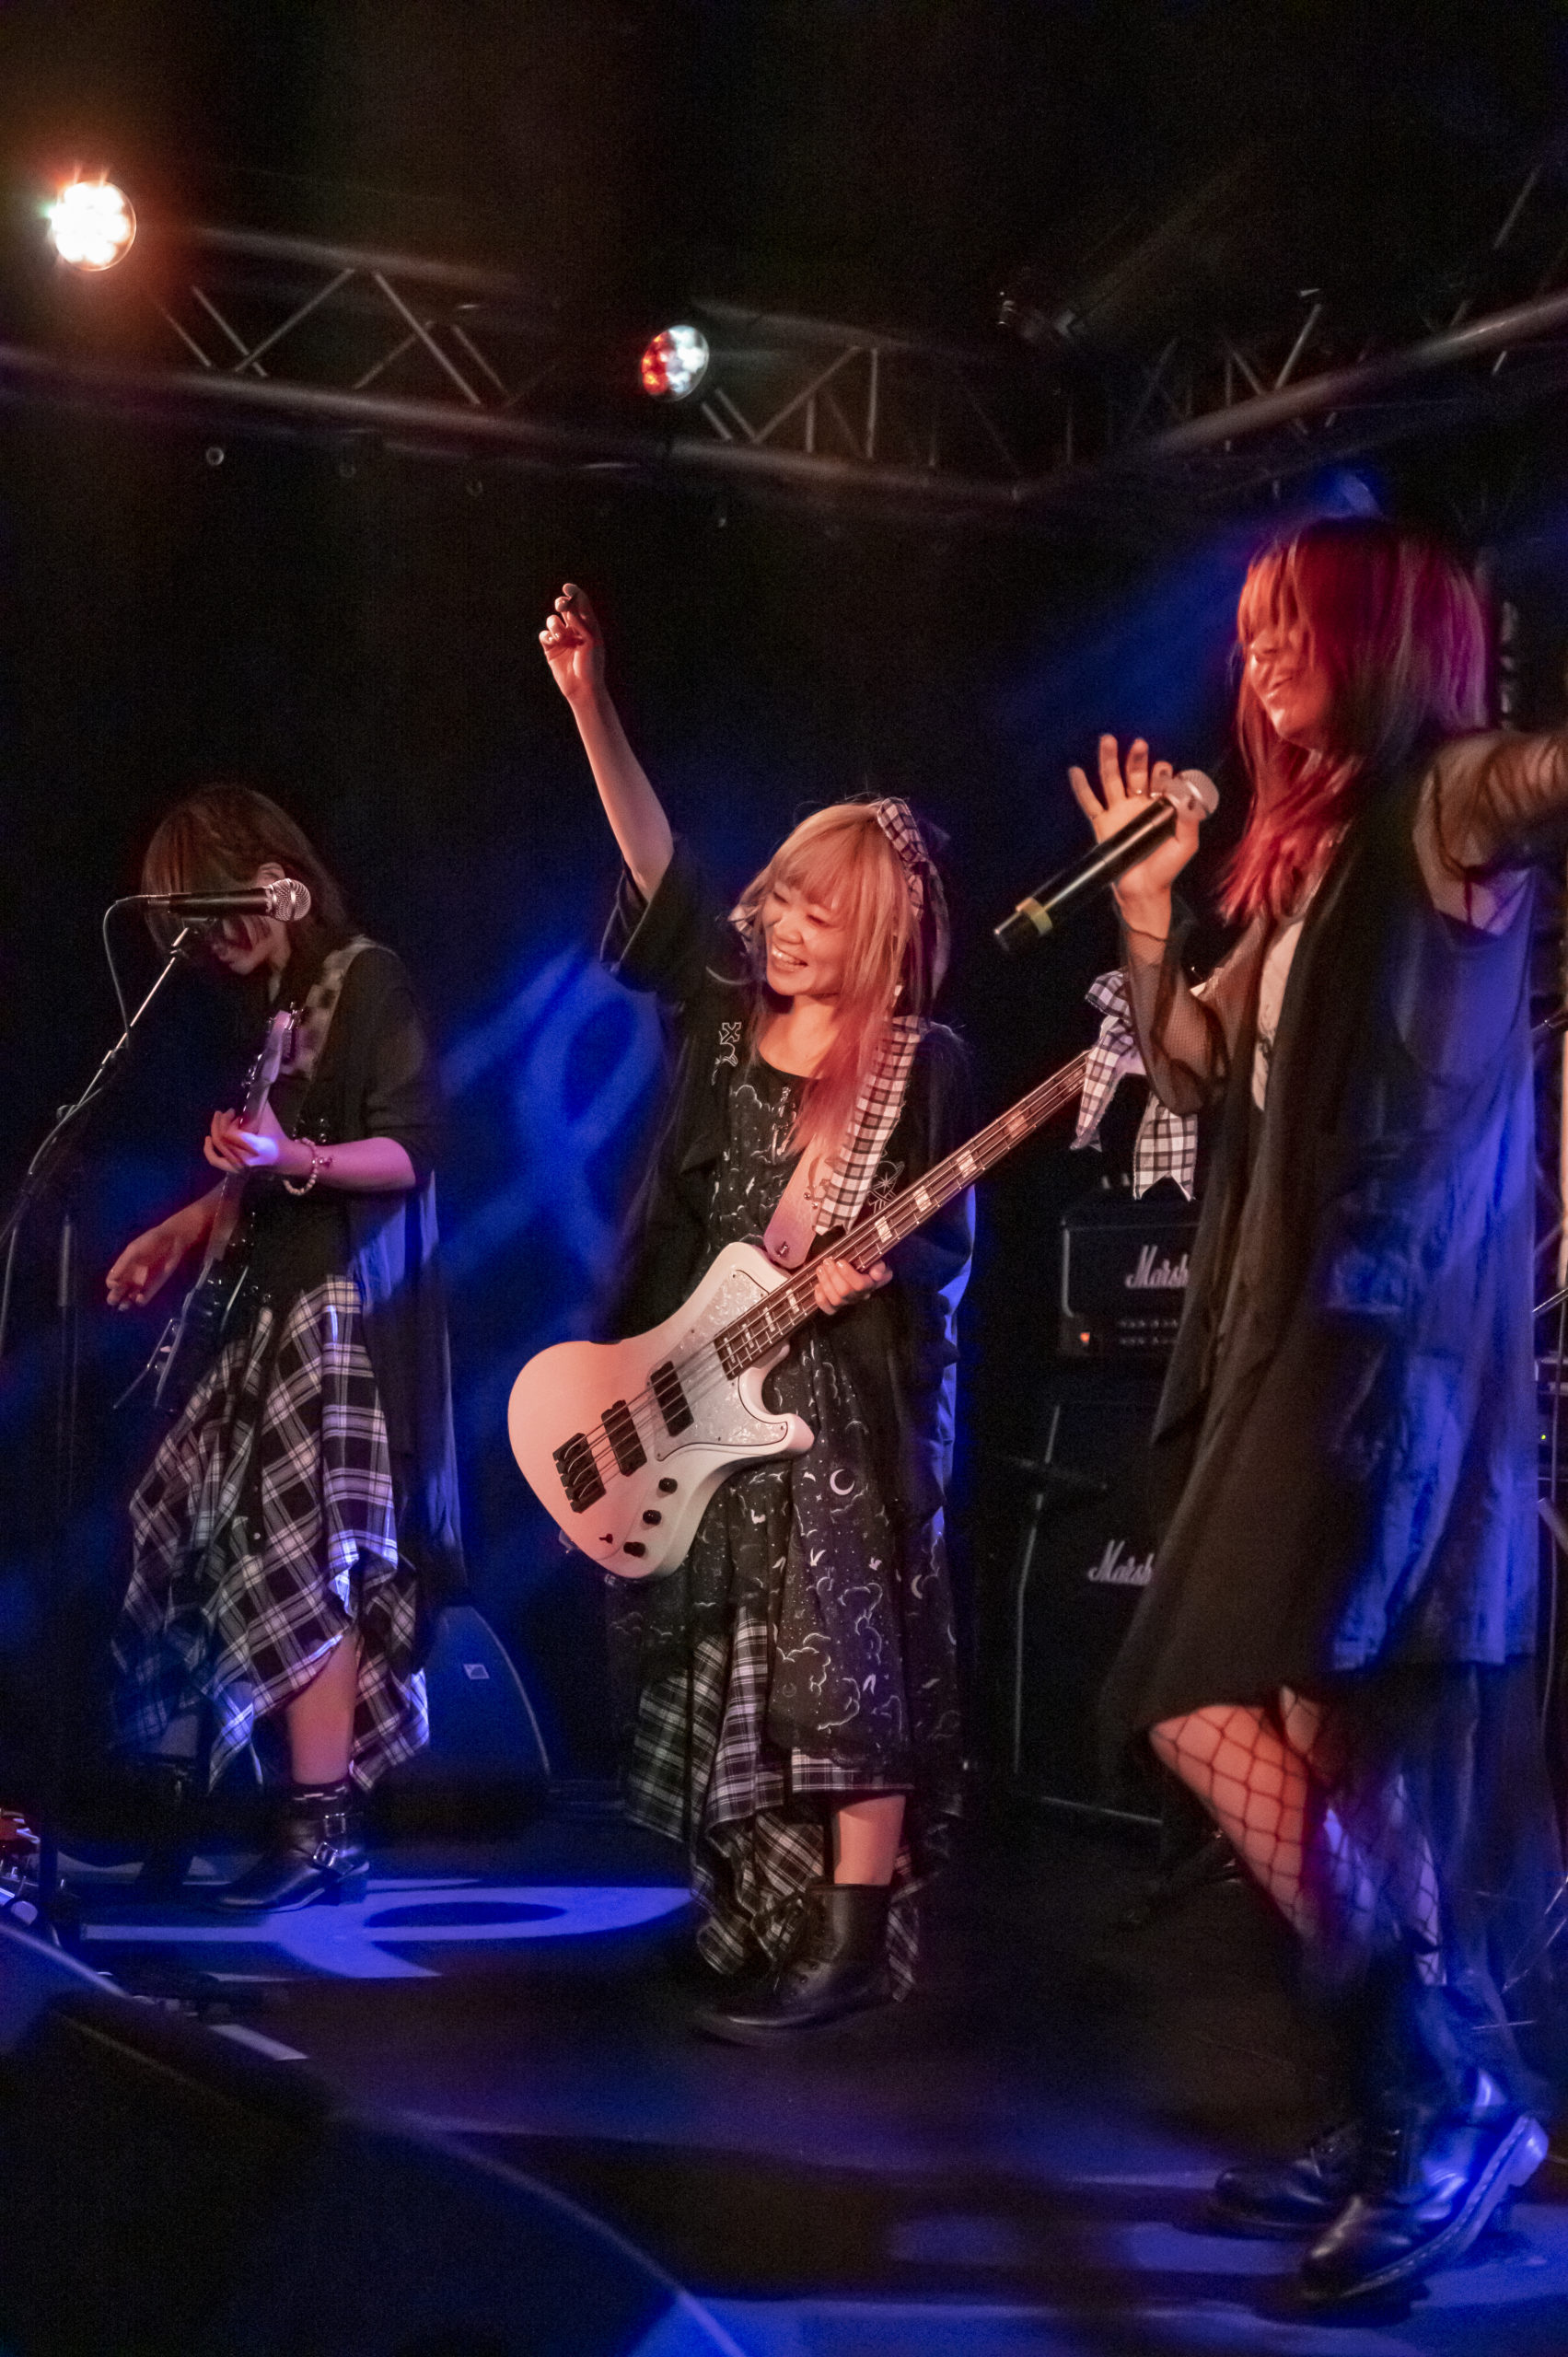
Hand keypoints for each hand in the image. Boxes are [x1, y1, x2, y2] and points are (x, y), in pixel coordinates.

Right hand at [107, 1216, 196, 1308]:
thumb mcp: (133, 1251)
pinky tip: (139, 1298)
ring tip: (126, 1304)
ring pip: (129, 1298)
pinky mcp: (154, 1287)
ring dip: (125, 1303)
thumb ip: (122, 1265)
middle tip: (116, 1299)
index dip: (112, 1285)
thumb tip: (111, 1283)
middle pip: (117, 1293)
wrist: (172, 1241)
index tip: (116, 1284)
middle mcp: (130, 1277)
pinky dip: (140, 1301)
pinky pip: (144, 1298)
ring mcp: (141, 1283)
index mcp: (123, 1266)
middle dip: (114, 1298)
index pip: (111, 1281)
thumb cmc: (150, 1242)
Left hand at [203, 1099, 304, 1176]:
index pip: (231, 1134)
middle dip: (222, 1122)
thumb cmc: (275, 1137)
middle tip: (227, 1112)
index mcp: (256, 1146)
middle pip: (222, 1138)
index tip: (236, 1113)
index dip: (229, 1122)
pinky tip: (208, 1138)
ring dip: (216, 1129)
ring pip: (218, 1146)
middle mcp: (244, 1158)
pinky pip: (215, 1160)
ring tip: (219, 1118)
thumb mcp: (270, 1119)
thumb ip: (259, 1106)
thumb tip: (251, 1091)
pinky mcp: (232, 1167)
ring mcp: (238, 1165)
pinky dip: (208, 1150)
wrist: (281, 1157)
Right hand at [539, 583, 604, 704]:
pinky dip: (547, 636)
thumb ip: (581, 624)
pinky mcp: (551, 649)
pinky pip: (544, 635)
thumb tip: (568, 611)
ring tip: (561, 637)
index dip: (574, 593)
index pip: (580, 603)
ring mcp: (562, 639)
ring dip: (555, 625)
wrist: (583, 688)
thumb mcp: (591, 642)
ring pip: (552, 620)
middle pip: (564, 607)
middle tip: (562, 606)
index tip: (567, 587)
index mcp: (588, 625)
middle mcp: (574, 629)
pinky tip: (553, 643)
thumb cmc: (592, 666)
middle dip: (562, 603)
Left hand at [812, 1255, 890, 1315]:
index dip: (848, 1275)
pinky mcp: (836, 1307)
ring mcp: (848, 1302)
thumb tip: (876, 1274)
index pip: (861, 1285)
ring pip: (835, 1300)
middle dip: (833, 1276)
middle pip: (845, 1292)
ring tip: (821, 1269)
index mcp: (871, 1284)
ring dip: (825, 1283)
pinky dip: (821, 1298)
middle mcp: (860, 1296)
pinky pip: (829, 1309)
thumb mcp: (875, 1259)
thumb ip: (879, 1265)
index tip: (840, 1262)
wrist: (858, 1266)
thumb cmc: (866, 1262)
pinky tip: (818, 1286)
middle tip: (827, 1262)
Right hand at [1066, 735, 1199, 922]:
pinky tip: (1076, 770)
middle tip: (1139, 743)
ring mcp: (1118, 813)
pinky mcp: (1102, 825)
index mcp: (1158, 807)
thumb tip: (1185, 791)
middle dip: (1136, 758)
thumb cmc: (1166, 868)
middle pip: (1135, 775)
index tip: (1165, 771)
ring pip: (1111, 781)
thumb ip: (1188, 817)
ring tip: (1107, 740)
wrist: (1143, 891)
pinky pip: (1090, 803)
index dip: (1162, 773)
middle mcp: (1138, 805)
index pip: (1160, 781)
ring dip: (1109, 761)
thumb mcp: (1186, 842)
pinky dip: (1081, 787)